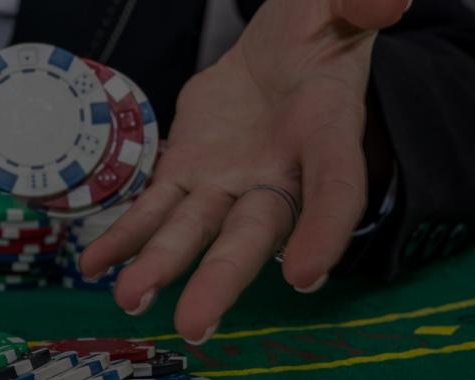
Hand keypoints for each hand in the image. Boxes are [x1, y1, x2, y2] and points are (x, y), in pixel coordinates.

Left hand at [79, 0, 409, 343]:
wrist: (282, 49)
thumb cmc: (318, 33)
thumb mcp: (337, 9)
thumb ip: (356, 5)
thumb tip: (380, 2)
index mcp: (327, 136)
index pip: (334, 190)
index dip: (324, 232)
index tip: (306, 276)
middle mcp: (278, 175)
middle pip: (252, 235)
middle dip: (221, 279)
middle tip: (196, 325)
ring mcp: (228, 180)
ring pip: (193, 231)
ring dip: (159, 265)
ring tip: (129, 298)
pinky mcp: (188, 170)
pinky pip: (153, 209)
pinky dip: (124, 236)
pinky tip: (94, 265)